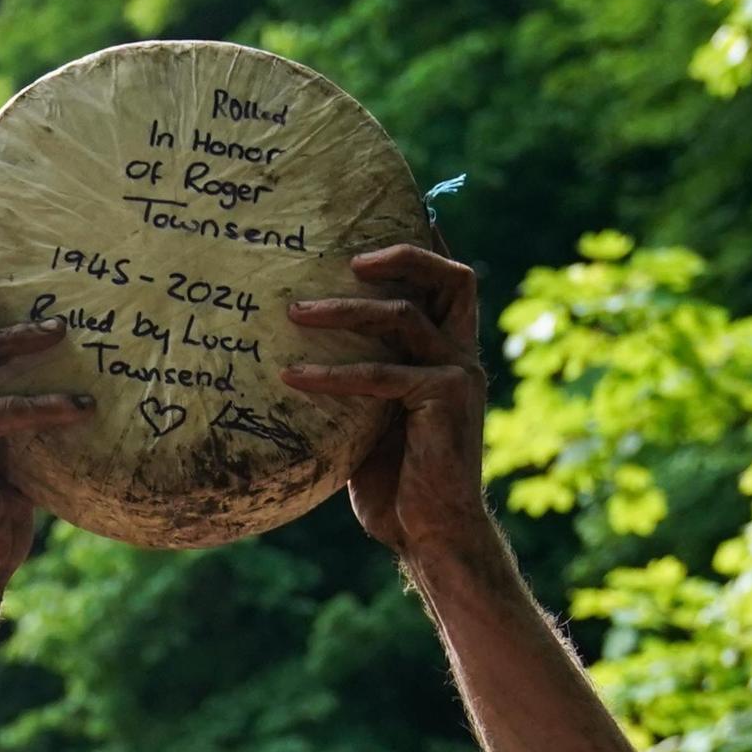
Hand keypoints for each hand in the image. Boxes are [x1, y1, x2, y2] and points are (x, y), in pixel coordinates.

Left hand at [283, 244, 490, 563]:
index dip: (424, 244)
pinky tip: (291, 377)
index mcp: (448, 355)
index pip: (446, 283)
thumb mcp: (369, 421)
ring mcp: (457, 378)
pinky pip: (381, 375)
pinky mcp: (444, 403)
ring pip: (404, 317)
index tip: (387, 215)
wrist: (430, 536)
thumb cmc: (395, 484)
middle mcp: (460, 358)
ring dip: (344, 309)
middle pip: (452, 278)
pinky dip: (333, 373)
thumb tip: (295, 353)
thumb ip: (358, 380)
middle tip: (347, 257)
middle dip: (403, 255)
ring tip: (293, 312)